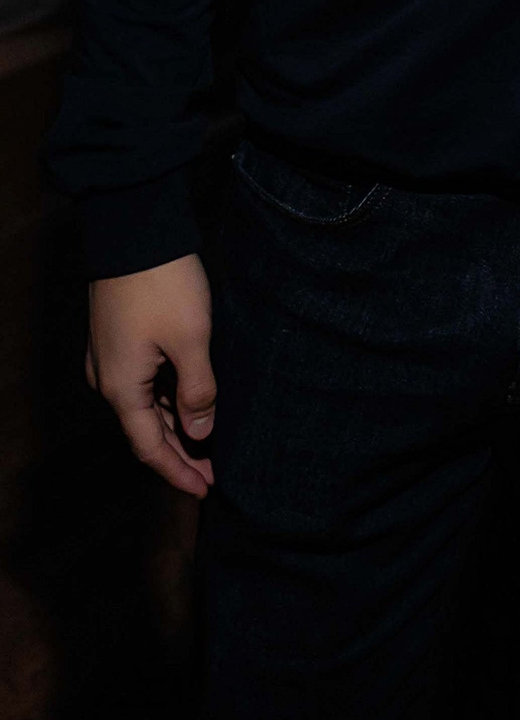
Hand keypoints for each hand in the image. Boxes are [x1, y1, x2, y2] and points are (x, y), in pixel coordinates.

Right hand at [87, 254, 215, 497]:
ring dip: (175, 425)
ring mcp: (110, 357)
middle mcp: (108, 379)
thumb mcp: (191, 339)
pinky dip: (168, 398)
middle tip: (211, 473)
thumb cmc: (162, 284)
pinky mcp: (119, 336)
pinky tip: (191, 401)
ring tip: (208, 441)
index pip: (150, 447)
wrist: (133, 229)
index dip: (178, 471)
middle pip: (146, 430)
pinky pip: (144, 382)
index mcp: (122, 388)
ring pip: (146, 405)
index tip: (204, 490)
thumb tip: (200, 430)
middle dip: (179, 454)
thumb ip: (197, 389)